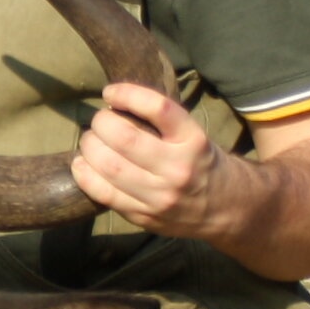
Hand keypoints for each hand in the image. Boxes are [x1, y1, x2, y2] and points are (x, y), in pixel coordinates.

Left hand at [72, 81, 234, 238]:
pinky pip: (104, 194)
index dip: (127, 94)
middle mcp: (178, 169)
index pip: (159, 109)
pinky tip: (82, 164)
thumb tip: (112, 102)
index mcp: (193, 141)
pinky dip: (85, 175)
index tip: (110, 92)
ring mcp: (160, 196)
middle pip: (124, 138)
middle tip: (100, 120)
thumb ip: (161, 122)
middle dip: (101, 123)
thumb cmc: (202, 162)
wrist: (227, 208)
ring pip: (110, 166)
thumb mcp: (194, 135)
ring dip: (90, 147)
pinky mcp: (144, 216)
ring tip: (92, 140)